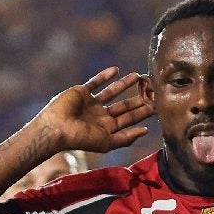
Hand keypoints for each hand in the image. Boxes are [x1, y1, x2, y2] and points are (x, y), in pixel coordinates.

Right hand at [36, 67, 154, 153]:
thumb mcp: (107, 142)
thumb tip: (146, 131)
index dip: (143, 113)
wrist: (56, 128)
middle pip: (124, 106)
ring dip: (125, 84)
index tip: (157, 105)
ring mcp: (91, 103)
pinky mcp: (82, 92)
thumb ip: (126, 138)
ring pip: (112, 91)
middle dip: (138, 99)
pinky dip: (105, 76)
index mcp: (107, 128)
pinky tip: (116, 70)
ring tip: (139, 76)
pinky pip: (95, 81)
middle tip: (152, 89)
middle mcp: (101, 116)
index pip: (130, 119)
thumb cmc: (80, 139)